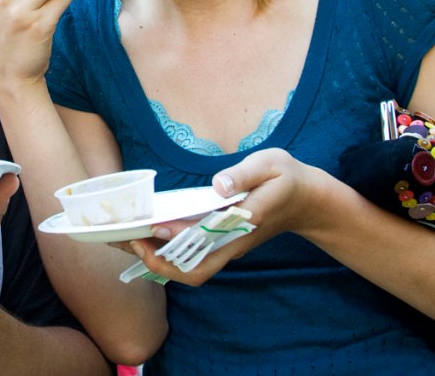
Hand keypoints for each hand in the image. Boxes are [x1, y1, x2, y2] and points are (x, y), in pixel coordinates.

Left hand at [122, 148, 324, 285]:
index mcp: (245, 223)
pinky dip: (167, 250)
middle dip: (158, 261)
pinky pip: (190, 256)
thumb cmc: (287, 179)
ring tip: (127, 238)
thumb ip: (244, 174)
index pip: (207, 240)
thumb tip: (218, 185)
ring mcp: (227, 248)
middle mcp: (232, 243)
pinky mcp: (221, 244)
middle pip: (193, 269)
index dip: (179, 238)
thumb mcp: (271, 165)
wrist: (307, 201)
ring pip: (189, 267)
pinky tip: (146, 233)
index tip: (155, 226)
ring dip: (158, 258)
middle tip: (128, 239)